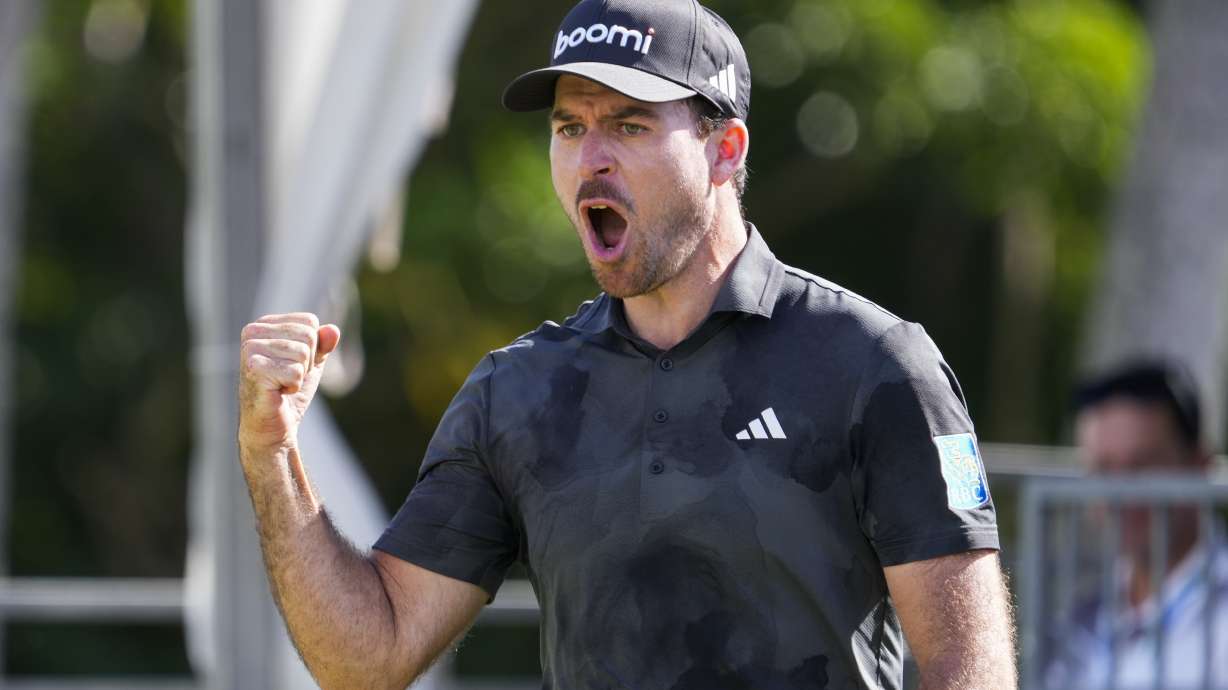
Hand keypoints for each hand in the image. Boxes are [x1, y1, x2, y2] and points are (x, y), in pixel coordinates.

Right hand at [238, 312, 340, 453]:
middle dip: (307, 362)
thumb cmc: (288, 391)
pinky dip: (293, 386)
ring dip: (299, 375)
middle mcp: (252, 332)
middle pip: (308, 335)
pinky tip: (277, 392)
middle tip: (287, 377)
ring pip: (303, 353)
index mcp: (264, 325)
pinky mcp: (254, 368)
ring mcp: (250, 349)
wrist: (272, 426)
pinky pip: (296, 371)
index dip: (313, 348)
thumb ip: (323, 344)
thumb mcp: (312, 362)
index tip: (293, 364)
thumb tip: (333, 330)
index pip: (309, 321)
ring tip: (281, 384)